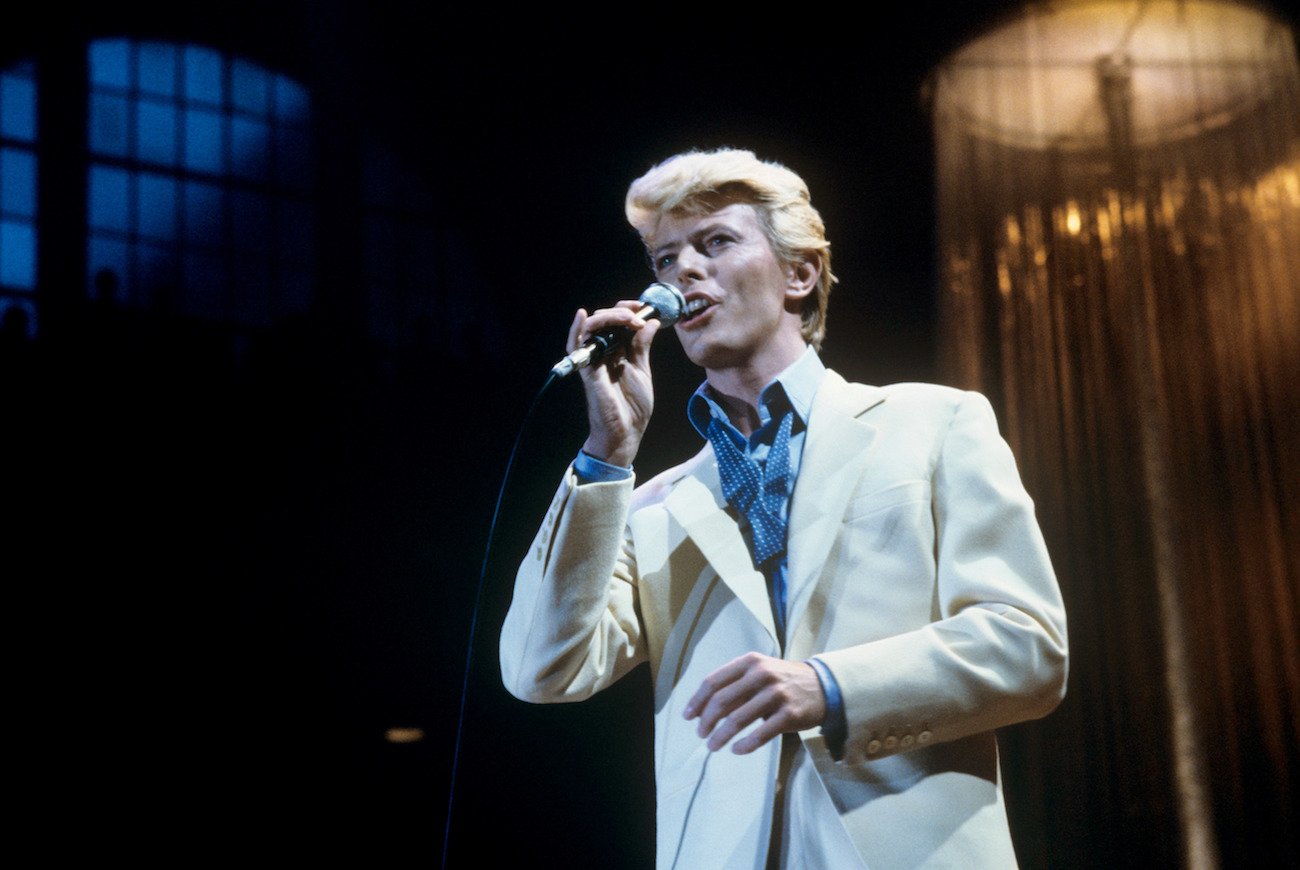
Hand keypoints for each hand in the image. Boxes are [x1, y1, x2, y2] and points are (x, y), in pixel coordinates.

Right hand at [569, 301, 660, 467]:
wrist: (627, 433)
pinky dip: (577, 331)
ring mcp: (594, 360)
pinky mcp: (588, 372)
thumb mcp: (642, 369)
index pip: (617, 321)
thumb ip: (642, 346)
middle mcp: (603, 352)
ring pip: (592, 328)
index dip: (629, 310)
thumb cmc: (632, 406)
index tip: (644, 307)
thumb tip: (651, 322)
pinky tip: (582, 316)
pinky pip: (577, 348)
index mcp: (617, 351)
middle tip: (639, 315)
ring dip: (609, 317)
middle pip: (605, 321)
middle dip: (622, 312)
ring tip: (628, 318)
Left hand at [682, 652, 826, 754]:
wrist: (823, 686)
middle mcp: (762, 674)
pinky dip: (745, 745)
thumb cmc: (783, 681)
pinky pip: (761, 734)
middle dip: (706, 721)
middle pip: (722, 701)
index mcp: (749, 662)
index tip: (688, 717)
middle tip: (700, 734)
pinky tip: (736, 749)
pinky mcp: (789, 714)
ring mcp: (776, 694)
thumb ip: (734, 685)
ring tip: (713, 746)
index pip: (713, 681)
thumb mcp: (759, 671)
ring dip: (721, 736)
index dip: (697, 701)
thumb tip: (702, 709)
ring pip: (738, 719)